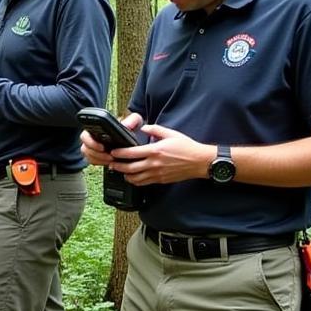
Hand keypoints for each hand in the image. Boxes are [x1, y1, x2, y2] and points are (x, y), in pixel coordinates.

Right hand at [80, 113, 143, 166]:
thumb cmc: (132, 127)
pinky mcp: (96, 155)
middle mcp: (92, 137)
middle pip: (85, 148)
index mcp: (97, 128)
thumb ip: (132, 120)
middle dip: (96, 154)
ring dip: (99, 159)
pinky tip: (110, 162)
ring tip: (111, 160)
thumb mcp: (135, 121)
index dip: (90, 142)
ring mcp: (93, 147)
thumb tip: (127, 125)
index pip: (85, 135)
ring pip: (88, 156)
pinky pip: (92, 161)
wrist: (132, 136)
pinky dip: (100, 163)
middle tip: (109, 156)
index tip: (102, 147)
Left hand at [95, 120, 213, 184]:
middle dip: (117, 166)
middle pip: (130, 168)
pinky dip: (135, 181)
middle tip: (111, 163)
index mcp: (155, 150)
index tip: (113, 152)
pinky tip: (132, 177)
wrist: (199, 162)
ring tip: (120, 170)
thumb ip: (155, 129)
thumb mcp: (170, 134)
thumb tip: (144, 127)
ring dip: (125, 175)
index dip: (120, 153)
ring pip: (135, 178)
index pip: (132, 153)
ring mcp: (157, 174)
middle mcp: (154, 164)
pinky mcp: (160, 180)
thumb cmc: (186, 147)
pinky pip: (144, 183)